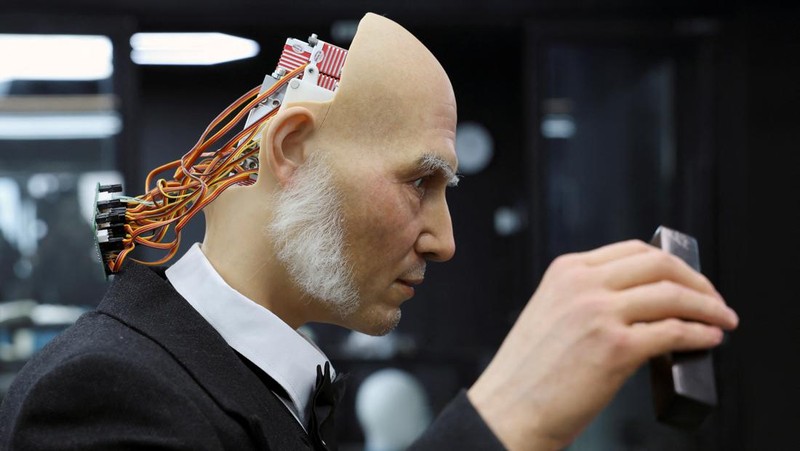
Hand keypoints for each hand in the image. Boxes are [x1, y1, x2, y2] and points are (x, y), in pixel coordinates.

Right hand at [467, 240, 738, 450]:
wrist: (510, 408)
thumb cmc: (528, 371)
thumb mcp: (551, 312)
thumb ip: (587, 296)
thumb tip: (642, 301)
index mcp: (566, 271)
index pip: (634, 250)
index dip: (671, 263)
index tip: (688, 278)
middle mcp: (583, 285)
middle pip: (659, 265)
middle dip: (697, 281)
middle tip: (712, 298)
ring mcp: (600, 314)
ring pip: (672, 296)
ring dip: (708, 307)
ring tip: (721, 319)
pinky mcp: (616, 349)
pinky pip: (674, 332)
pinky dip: (700, 334)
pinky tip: (708, 339)